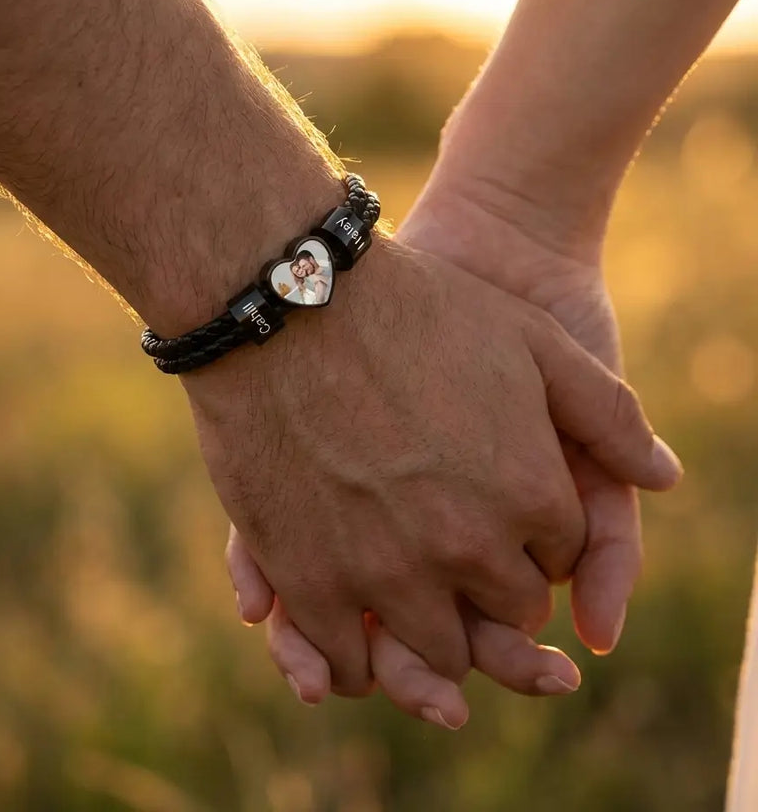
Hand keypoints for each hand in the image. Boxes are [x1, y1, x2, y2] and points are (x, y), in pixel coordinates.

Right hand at [218, 233, 679, 711]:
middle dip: (496, 586)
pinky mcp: (309, 581)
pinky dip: (358, 659)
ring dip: (433, 630)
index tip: (507, 509)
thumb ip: (610, 414)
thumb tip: (667, 475)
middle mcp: (465, 549)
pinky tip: (358, 630)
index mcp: (528, 496)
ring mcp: (384, 572)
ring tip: (416, 594)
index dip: (536, 534)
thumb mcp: (535, 341)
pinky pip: (347, 660)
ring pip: (435, 650)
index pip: (558, 559)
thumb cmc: (418, 311)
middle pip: (505, 612)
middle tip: (465, 550)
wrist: (293, 300)